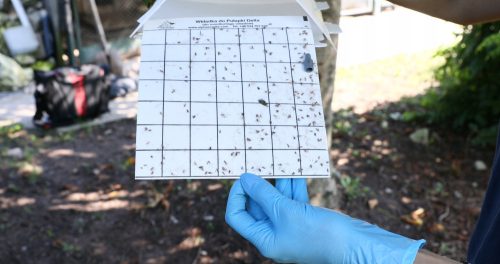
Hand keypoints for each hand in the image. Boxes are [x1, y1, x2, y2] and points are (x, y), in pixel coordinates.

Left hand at [225, 173, 424, 263]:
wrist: (354, 243)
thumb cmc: (318, 233)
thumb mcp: (285, 211)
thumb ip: (264, 194)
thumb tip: (245, 179)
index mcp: (264, 240)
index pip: (237, 217)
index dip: (236, 196)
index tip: (243, 178)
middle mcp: (275, 234)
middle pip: (257, 206)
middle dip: (259, 185)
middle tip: (259, 164)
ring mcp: (290, 226)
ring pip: (277, 200)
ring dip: (278, 181)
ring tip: (277, 161)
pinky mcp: (305, 218)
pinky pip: (293, 199)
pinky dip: (293, 185)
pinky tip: (295, 169)